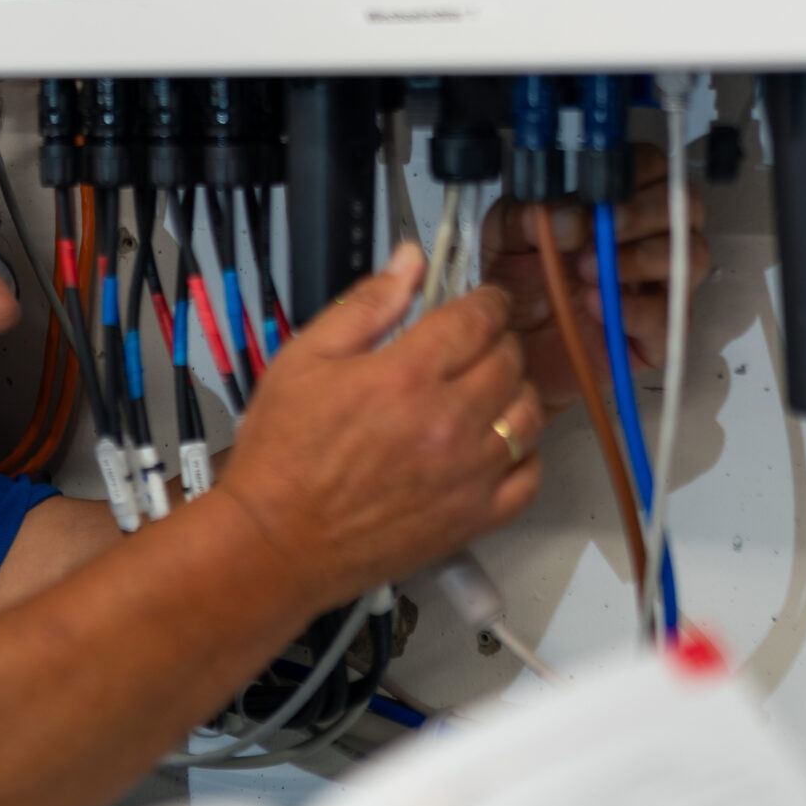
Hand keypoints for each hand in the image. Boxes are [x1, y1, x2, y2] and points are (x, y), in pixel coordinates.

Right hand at [218, 244, 542, 598]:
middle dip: (500, 340)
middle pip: (510, 360)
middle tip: (479, 343)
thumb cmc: (283, 457)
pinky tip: (497, 444)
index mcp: (407, 376)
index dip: (488, 300)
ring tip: (488, 390)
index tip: (483, 301)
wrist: (275, 542)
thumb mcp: (304, 359)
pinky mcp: (473, 518)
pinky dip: (524, 453)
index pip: (479, 318)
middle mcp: (448, 423)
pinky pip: (529, 475)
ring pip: (529, 413)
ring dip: (516, 390)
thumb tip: (410, 262)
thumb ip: (366, 306)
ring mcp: (468, 474)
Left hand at [481, 146, 711, 412]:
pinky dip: (636, 310)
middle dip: (644, 214)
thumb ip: (527, 214)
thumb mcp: (503, 236)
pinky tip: (597, 307)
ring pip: (692, 257)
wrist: (508, 348)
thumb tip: (574, 218)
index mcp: (618, 205)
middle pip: (686, 206)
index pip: (655, 168)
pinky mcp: (657, 336)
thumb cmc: (515, 284)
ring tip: (588, 273)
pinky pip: (672, 318)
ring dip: (643, 258)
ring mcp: (659, 287)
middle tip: (598, 234)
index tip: (599, 198)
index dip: (638, 174)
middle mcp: (649, 239)